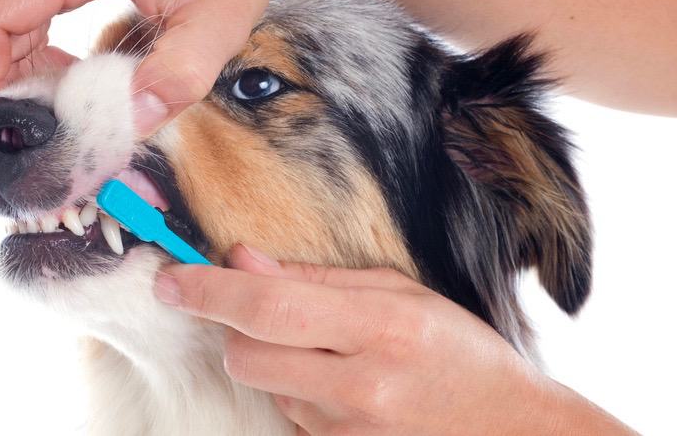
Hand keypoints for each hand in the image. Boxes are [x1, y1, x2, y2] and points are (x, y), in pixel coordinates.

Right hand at [0, 0, 321, 133]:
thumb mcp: (219, 25)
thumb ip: (174, 79)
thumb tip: (129, 124)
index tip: (10, 120)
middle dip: (12, 78)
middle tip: (57, 122)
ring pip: (10, 8)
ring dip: (28, 61)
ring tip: (78, 96)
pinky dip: (43, 39)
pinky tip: (82, 65)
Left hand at [156, 244, 633, 434]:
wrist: (508, 428)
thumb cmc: (458, 348)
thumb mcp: (399, 293)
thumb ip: (315, 277)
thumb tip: (240, 258)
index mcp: (380, 330)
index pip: (269, 306)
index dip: (208, 291)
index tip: (169, 279)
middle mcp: (362, 388)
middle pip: (244, 357)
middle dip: (234, 329)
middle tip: (261, 309)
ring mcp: (350, 433)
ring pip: (263, 388)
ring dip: (272, 361)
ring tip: (328, 351)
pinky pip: (288, 418)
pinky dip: (294, 393)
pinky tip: (338, 384)